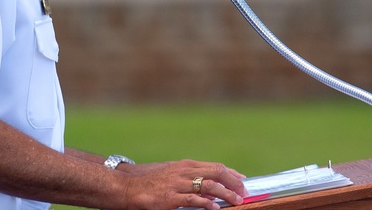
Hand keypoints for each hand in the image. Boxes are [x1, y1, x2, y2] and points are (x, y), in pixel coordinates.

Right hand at [119, 159, 247, 209]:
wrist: (127, 186)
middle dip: (233, 182)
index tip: (243, 181)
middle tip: (244, 192)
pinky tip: (215, 207)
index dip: (231, 174)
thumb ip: (189, 178)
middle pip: (216, 172)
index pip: (215, 166)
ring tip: (236, 201)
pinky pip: (193, 199)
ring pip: (209, 185)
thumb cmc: (149, 181)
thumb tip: (207, 186)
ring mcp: (178, 183)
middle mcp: (184, 171)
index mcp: (186, 165)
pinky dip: (206, 203)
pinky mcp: (171, 197)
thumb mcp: (171, 174)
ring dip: (226, 193)